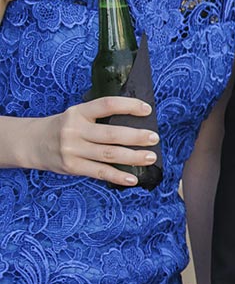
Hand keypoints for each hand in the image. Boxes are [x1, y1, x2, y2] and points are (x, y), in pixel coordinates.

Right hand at [21, 97, 157, 183]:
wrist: (31, 143)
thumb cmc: (63, 127)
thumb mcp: (76, 115)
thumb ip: (98, 117)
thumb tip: (135, 122)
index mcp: (78, 112)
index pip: (107, 105)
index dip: (129, 106)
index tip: (148, 109)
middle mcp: (75, 130)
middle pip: (111, 134)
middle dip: (136, 137)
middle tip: (154, 138)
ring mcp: (72, 150)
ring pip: (108, 155)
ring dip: (133, 157)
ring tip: (150, 157)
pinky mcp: (72, 167)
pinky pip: (99, 172)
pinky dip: (117, 177)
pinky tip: (132, 179)